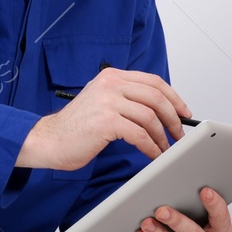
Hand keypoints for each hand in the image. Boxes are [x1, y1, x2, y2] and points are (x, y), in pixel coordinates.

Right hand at [16, 67, 189, 171]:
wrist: (48, 140)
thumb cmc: (75, 127)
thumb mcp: (102, 102)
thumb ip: (126, 99)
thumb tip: (159, 111)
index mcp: (112, 77)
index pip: (153, 82)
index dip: (174, 98)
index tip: (184, 112)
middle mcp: (111, 84)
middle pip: (157, 98)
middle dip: (174, 118)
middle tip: (179, 134)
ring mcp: (108, 101)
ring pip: (151, 117)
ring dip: (163, 137)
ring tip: (165, 149)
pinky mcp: (107, 121)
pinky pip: (140, 135)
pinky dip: (151, 147)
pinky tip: (153, 154)